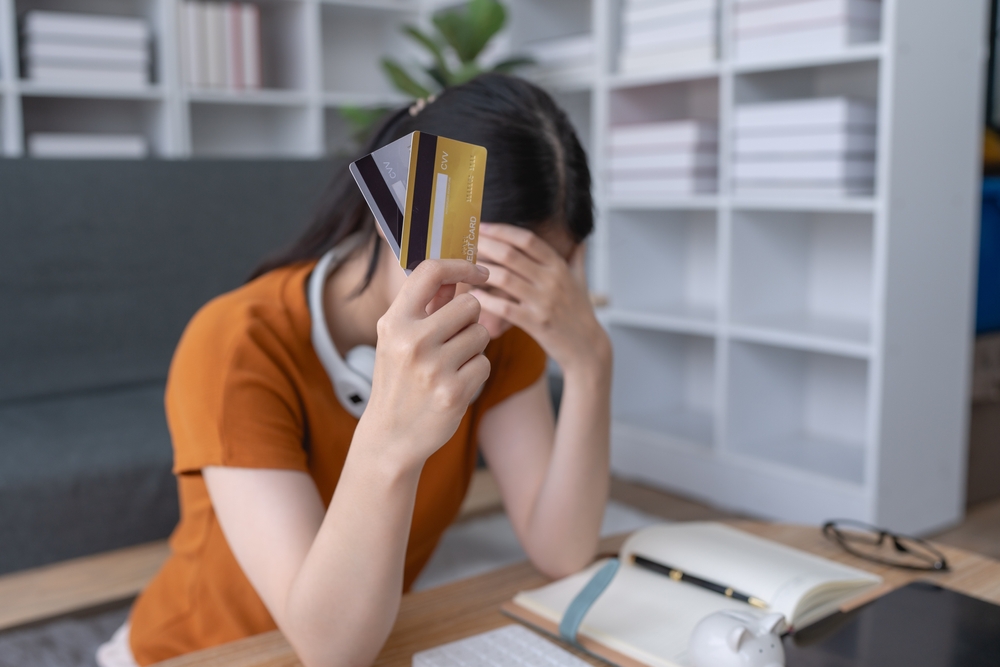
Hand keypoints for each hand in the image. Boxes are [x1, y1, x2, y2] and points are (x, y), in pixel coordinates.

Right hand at [358, 260, 491, 470]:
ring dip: (473, 348)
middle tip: (453, 340)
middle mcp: (411, 341)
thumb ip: (426, 306)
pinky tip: (454, 385)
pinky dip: (475, 373)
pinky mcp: (454, 392)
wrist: (390, 437)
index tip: (480, 272)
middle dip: (469, 320)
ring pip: (481, 334)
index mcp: (394, 322)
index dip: (461, 265)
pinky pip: (484, 363)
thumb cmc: (398, 381)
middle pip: (470, 304)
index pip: (430, 271)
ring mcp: (433, 368)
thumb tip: (455, 276)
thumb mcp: (398, 340)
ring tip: (450, 366)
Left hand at [471, 223, 610, 375]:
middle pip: (511, 255)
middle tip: (467, 242)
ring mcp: (543, 302)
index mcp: (559, 266)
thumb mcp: (581, 280)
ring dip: (481, 271)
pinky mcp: (535, 323)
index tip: (483, 226)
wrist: (588, 347)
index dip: (502, 231)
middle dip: (485, 245)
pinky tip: (472, 296)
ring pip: (505, 279)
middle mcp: (552, 281)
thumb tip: (578, 237)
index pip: (528, 240)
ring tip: (465, 268)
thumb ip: (577, 256)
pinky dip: (486, 301)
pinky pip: (504, 308)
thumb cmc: (580, 312)